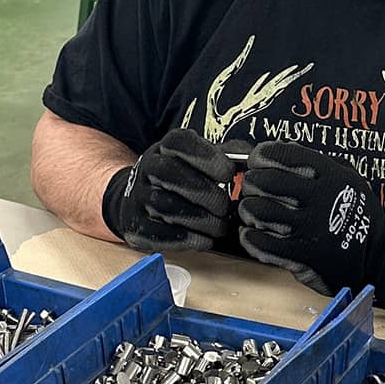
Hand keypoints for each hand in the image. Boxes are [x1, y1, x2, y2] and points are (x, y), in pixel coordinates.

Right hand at [101, 129, 240, 251]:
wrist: (138, 198)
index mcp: (166, 147)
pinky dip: (185, 239)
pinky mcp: (135, 226)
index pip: (180, 143)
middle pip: (171, 173)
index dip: (206, 157)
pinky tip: (204, 240)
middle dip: (204, 192)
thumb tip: (249, 159)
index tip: (228, 173)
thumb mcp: (199, 159)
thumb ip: (226, 155)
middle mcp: (148, 167)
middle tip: (225, 207)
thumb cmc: (181, 177)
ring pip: (166, 206)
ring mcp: (139, 197)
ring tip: (220, 226)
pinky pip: (157, 233)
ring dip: (200, 219)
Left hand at [238, 141, 384, 316]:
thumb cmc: (356, 211)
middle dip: (251, 182)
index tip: (257, 162)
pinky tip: (252, 233)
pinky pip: (261, 241)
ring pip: (258, 210)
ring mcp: (310, 227)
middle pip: (264, 181)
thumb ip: (317, 162)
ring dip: (248, 210)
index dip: (262, 155)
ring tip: (252, 212)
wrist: (378, 255)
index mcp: (330, 174)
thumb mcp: (347, 176)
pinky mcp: (302, 254)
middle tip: (252, 188)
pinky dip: (249, 236)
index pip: (284, 155)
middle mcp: (320, 198)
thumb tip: (279, 148)